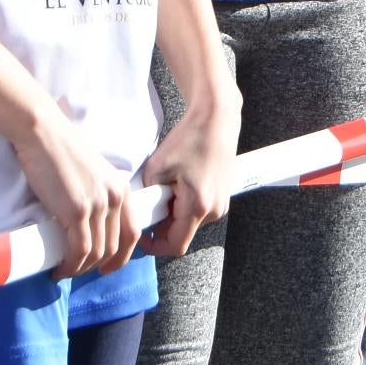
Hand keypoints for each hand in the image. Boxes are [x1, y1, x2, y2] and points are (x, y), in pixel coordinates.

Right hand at [11, 103, 139, 279]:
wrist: (44, 134)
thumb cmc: (61, 152)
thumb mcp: (93, 174)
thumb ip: (98, 195)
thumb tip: (89, 225)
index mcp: (121, 189)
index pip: (132, 233)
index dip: (121, 255)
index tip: (107, 267)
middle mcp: (115, 198)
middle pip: (114, 247)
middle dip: (97, 265)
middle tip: (78, 270)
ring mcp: (97, 205)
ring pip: (96, 252)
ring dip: (80, 269)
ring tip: (64, 270)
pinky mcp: (77, 211)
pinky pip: (79, 250)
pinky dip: (70, 265)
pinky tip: (59, 268)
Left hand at [137, 100, 236, 259]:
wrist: (217, 117)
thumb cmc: (189, 139)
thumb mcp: (157, 168)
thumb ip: (147, 195)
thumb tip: (141, 210)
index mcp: (198, 207)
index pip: (175, 246)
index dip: (154, 246)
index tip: (142, 236)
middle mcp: (214, 211)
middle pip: (183, 233)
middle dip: (164, 225)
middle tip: (151, 203)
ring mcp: (222, 203)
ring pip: (191, 221)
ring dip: (175, 213)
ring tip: (167, 187)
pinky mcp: (223, 195)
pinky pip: (200, 210)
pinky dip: (186, 204)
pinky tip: (181, 182)